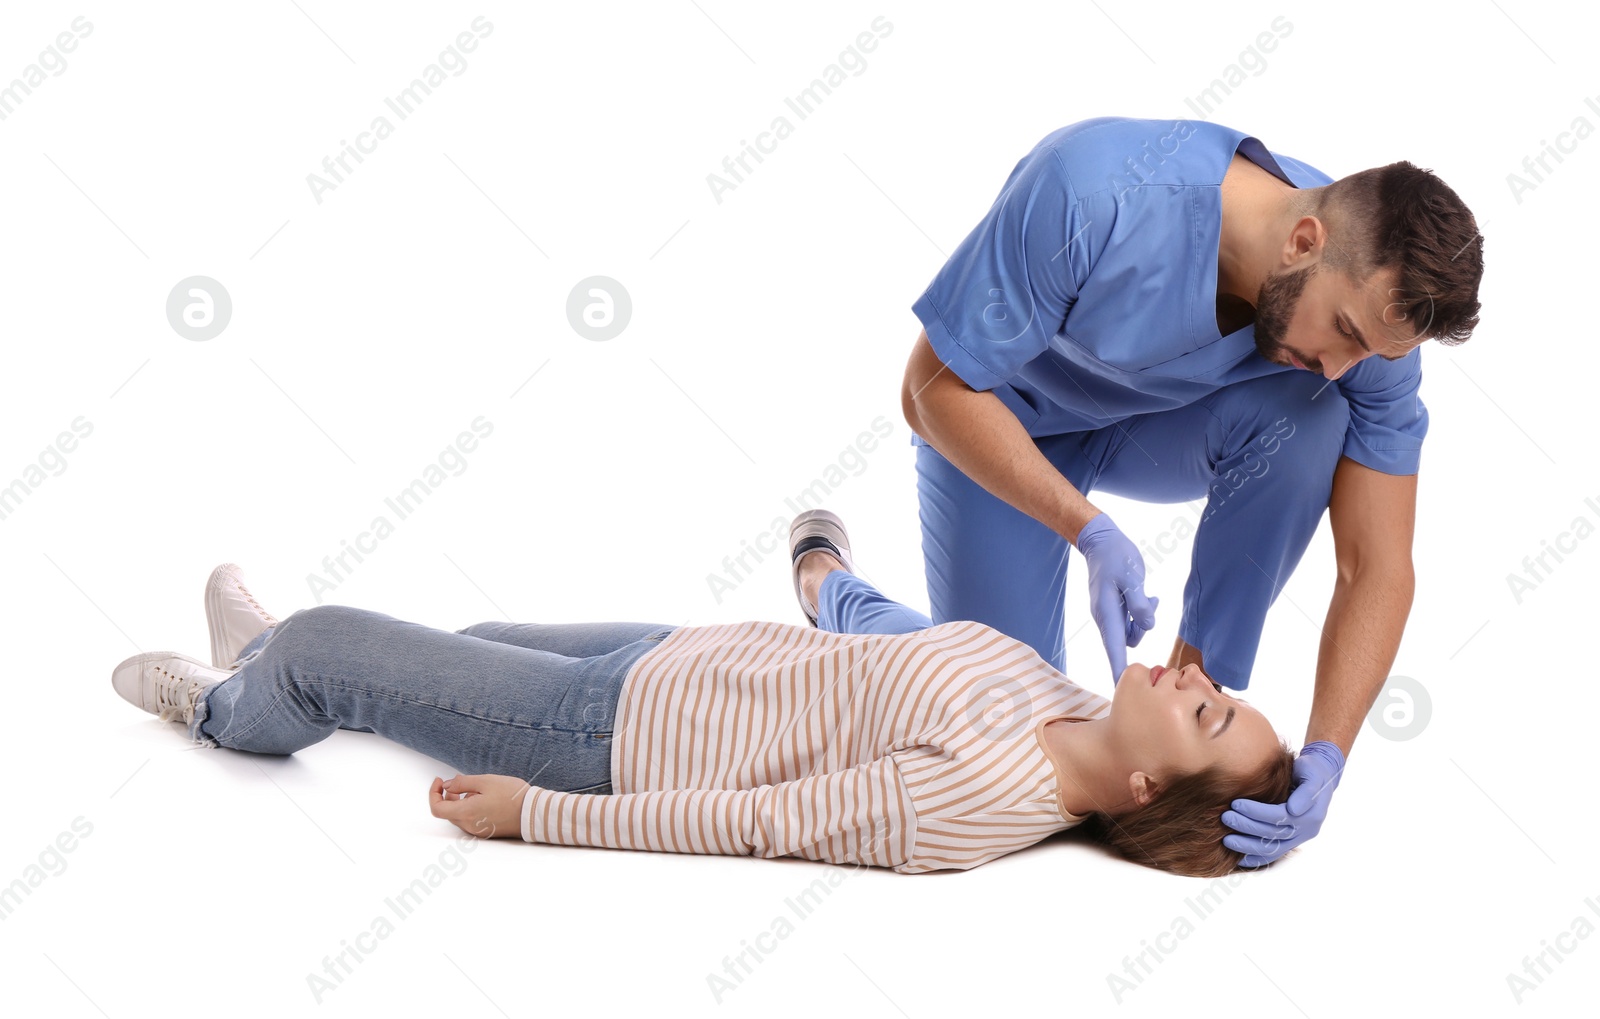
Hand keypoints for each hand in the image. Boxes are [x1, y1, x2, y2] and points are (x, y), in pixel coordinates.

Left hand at [428, 773, 530, 838]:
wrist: (534, 812)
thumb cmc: (512, 795)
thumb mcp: (485, 781)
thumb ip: (462, 783)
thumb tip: (446, 786)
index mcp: (466, 813)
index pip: (437, 808)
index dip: (433, 793)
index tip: (440, 781)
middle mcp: (469, 825)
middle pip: (447, 812)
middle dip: (447, 796)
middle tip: (457, 782)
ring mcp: (478, 831)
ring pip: (459, 816)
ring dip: (459, 802)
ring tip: (474, 788)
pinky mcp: (486, 832)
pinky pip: (470, 820)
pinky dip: (469, 809)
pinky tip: (483, 798)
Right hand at [1073, 512, 1157, 684]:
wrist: (1101, 542)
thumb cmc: (1116, 557)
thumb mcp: (1131, 577)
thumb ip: (1139, 603)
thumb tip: (1148, 626)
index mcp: (1107, 613)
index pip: (1114, 648)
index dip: (1119, 670)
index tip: (1120, 690)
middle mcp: (1106, 618)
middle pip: (1125, 641)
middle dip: (1140, 631)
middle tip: (1150, 602)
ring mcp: (1109, 613)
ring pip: (1131, 631)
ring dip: (1143, 619)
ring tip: (1149, 595)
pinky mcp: (1115, 608)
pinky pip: (1131, 620)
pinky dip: (1141, 613)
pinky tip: (1148, 595)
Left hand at [1221, 741, 1344, 865]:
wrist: (1319, 776)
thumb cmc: (1311, 771)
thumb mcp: (1311, 775)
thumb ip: (1305, 791)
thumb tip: (1294, 810)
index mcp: (1311, 815)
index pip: (1278, 816)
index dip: (1256, 812)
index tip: (1235, 804)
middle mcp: (1306, 830)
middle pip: (1272, 833)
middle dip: (1246, 827)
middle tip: (1225, 817)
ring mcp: (1298, 838)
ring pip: (1271, 848)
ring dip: (1247, 846)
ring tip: (1226, 840)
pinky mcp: (1291, 840)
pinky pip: (1273, 854)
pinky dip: (1257, 858)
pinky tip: (1240, 860)